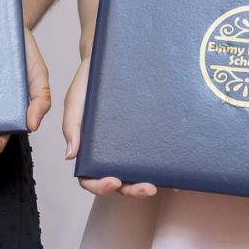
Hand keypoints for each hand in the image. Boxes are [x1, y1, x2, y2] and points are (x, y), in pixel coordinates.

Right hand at [63, 55, 158, 197]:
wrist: (109, 58)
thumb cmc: (88, 81)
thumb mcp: (75, 100)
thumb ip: (71, 126)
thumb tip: (70, 155)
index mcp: (89, 148)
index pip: (90, 178)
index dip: (99, 186)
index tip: (113, 180)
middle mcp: (110, 152)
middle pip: (119, 183)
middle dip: (132, 190)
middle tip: (147, 187)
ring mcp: (130, 147)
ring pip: (138, 175)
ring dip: (149, 184)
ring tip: (165, 182)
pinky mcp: (147, 138)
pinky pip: (156, 158)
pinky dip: (167, 169)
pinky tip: (178, 172)